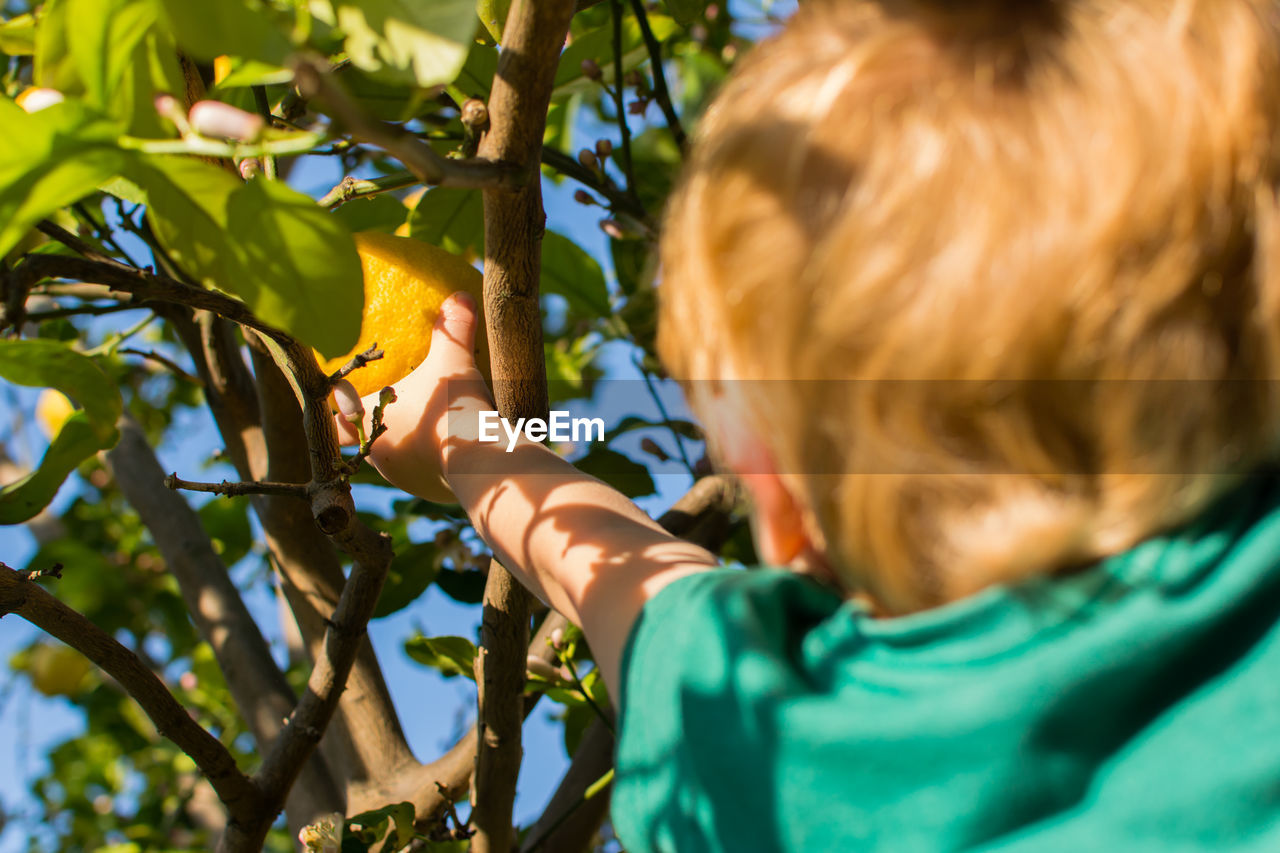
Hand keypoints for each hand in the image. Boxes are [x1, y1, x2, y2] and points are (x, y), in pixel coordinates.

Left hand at [333, 291, 492, 502]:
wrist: (482, 463)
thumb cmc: (452, 408)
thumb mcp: (453, 360)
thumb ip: (454, 328)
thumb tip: (462, 296)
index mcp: (369, 427)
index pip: (334, 421)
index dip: (336, 407)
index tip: (344, 394)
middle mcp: (380, 460)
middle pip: (366, 441)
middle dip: (378, 425)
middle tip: (397, 405)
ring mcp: (407, 480)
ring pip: (399, 460)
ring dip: (409, 445)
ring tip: (431, 426)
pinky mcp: (434, 493)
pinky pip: (429, 474)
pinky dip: (436, 462)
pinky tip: (455, 447)